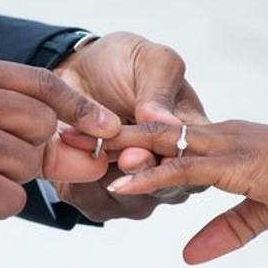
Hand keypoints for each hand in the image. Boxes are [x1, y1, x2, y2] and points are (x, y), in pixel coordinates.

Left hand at [52, 32, 208, 220]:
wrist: (76, 71)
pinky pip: (98, 206)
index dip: (170, 157)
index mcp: (194, 136)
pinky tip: (73, 156)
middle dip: (140, 171)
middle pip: (168, 188)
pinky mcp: (104, 198)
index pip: (194, 160)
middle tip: (120, 154)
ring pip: (135, 203)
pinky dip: (82, 184)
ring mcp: (141, 189)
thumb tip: (166, 120)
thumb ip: (159, 89)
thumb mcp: (148, 61)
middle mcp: (173, 169)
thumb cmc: (121, 64)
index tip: (144, 146)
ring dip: (108, 177)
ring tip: (87, 146)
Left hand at [61, 121, 267, 262]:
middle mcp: (223, 136)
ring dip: (118, 150)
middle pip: (155, 134)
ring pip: (161, 144)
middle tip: (69, 139)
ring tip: (78, 155)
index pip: (171, 142)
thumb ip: (225, 230)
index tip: (97, 150)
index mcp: (228, 143)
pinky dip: (150, 172)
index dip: (133, 145)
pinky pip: (184, 167)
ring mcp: (229, 146)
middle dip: (112, 138)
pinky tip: (120, 179)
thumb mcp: (265, 212)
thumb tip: (186, 256)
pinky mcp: (239, 165)